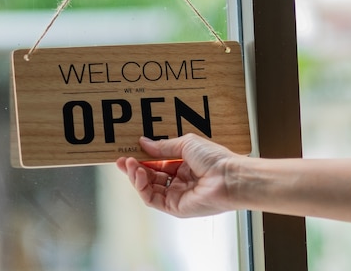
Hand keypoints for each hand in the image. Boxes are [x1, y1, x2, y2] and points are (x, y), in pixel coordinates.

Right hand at [116, 133, 239, 217]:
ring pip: (148, 188)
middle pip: (151, 176)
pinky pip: (152, 199)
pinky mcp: (175, 207)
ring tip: (129, 164)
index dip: (143, 157)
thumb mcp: (186, 144)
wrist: (228, 177)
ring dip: (136, 176)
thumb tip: (144, 143)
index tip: (129, 151)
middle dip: (135, 168)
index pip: (159, 162)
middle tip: (122, 160)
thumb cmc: (215, 158)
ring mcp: (177, 195)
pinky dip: (142, 187)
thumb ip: (163, 147)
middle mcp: (181, 180)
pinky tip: (139, 174)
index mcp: (186, 165)